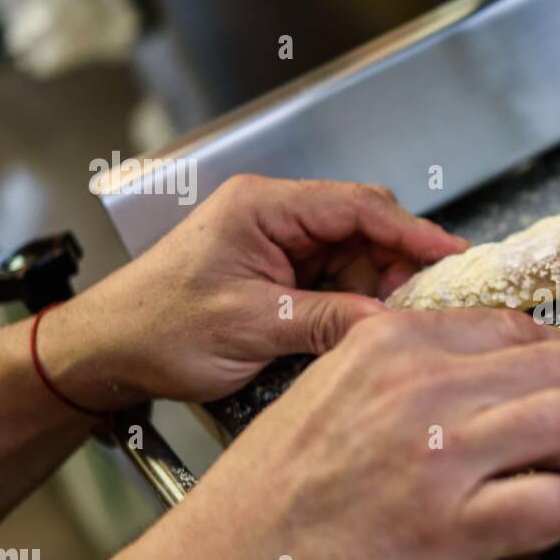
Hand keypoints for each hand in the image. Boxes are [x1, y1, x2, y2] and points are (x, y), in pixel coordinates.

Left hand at [38, 175, 467, 407]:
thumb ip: (326, 319)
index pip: (357, 207)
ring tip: (401, 324)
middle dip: (401, 264)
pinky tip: (369, 328)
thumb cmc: (155, 327)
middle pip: (364, 228)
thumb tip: (389, 326)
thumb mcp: (250, 326)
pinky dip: (357, 303)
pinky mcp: (279, 274)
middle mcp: (275, 217)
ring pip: (355, 257)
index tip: (452, 253)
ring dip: (380, 289)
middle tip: (433, 303)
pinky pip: (336, 281)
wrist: (106, 352)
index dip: (412, 231)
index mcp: (263, 206)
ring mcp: (278, 245)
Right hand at [177, 308, 559, 559]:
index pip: (521, 325)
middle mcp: (423, 387)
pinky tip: (547, 517)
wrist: (238, 559)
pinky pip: (558, 503)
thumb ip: (415, 361)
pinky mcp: (455, 528)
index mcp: (396, 342)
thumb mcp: (339, 382)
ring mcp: (441, 457)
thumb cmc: (286, 479)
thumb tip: (508, 354)